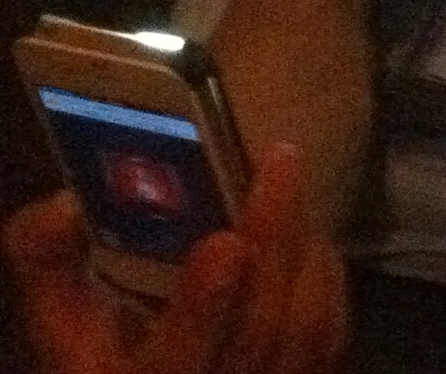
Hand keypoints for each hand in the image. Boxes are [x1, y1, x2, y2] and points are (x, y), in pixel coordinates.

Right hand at [5, 145, 347, 373]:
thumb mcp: (62, 323)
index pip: (176, 363)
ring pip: (306, 330)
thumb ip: (48, 264)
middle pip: (259, 331)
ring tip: (292, 188)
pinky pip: (328, 337)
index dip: (204, 307)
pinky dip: (325, 280)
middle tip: (280, 160)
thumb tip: (63, 207)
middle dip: (273, 241)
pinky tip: (311, 239)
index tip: (223, 243)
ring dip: (304, 251)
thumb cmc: (106, 356)